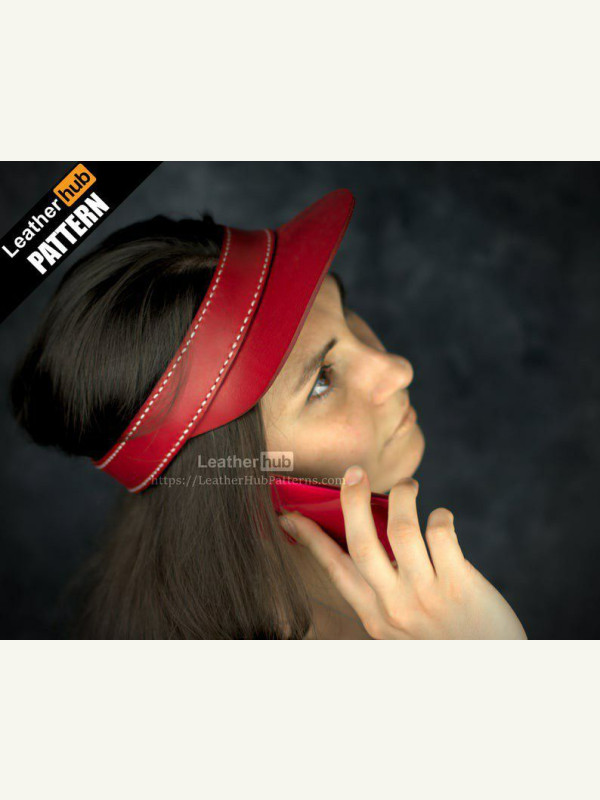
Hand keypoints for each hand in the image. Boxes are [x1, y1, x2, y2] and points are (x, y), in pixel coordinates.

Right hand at [279, 466, 526, 639]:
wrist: (494, 674)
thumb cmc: (446, 643)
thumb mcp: (402, 628)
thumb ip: (384, 592)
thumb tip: (369, 537)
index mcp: (374, 615)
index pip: (333, 568)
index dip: (309, 538)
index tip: (289, 515)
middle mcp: (394, 606)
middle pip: (361, 543)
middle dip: (351, 501)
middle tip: (354, 472)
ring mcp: (425, 596)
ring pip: (402, 530)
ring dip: (402, 497)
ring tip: (408, 486)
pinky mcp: (459, 585)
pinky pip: (441, 534)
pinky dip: (440, 516)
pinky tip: (441, 516)